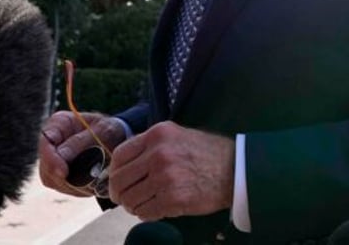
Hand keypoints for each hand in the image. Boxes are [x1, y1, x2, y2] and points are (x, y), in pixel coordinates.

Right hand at [39, 110, 126, 196]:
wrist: (118, 139)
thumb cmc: (110, 129)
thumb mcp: (102, 130)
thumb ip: (81, 142)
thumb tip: (61, 157)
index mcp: (59, 123)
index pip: (46, 141)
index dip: (51, 159)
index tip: (64, 172)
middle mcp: (52, 142)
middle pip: (46, 165)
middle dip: (63, 177)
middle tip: (86, 182)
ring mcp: (53, 160)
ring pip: (52, 179)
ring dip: (72, 184)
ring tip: (93, 181)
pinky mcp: (58, 175)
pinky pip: (61, 187)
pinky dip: (76, 188)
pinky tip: (90, 184)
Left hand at [108, 121, 234, 220]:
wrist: (235, 169)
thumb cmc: (207, 153)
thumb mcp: (177, 136)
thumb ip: (151, 146)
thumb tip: (124, 165)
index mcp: (158, 134)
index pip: (119, 154)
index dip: (114, 171)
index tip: (117, 179)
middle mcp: (158, 153)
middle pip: (120, 179)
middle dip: (119, 192)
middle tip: (124, 198)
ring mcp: (164, 177)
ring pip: (130, 199)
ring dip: (132, 205)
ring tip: (142, 204)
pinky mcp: (172, 199)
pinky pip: (145, 212)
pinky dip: (145, 214)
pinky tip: (155, 209)